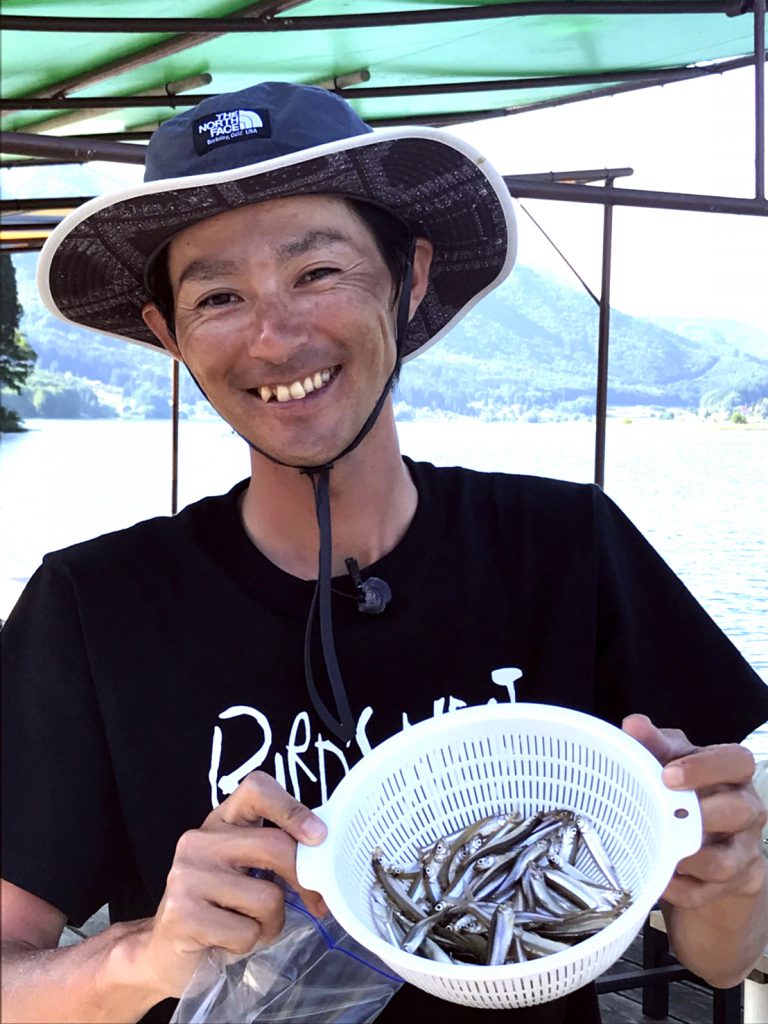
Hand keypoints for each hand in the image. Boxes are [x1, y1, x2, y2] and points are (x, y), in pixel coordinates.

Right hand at [137, 771, 327, 999]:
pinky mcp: (182, 913)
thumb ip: (276, 854)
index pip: (256, 788)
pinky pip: (247, 932)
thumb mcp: (246, 870)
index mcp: (222, 820)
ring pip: (267, 898)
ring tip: (250, 926)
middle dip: (305, 880)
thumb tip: (327, 859)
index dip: (292, 807)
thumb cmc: (219, 908)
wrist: (165, 952)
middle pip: (275, 846)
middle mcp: (200, 839)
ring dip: (272, 923)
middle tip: (317, 902)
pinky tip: (229, 942)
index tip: (318, 835)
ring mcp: (188, 874)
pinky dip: (251, 943)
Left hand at [622, 714, 766, 909]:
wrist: (708, 845)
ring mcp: (743, 852)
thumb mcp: (673, 763)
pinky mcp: (732, 885)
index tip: (669, 774)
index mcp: (734, 776)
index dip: (705, 767)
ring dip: (689, 858)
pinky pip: (706, 893)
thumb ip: (655, 744)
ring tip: (661, 849)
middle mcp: (747, 812)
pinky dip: (679, 888)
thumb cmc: (690, 793)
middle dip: (702, 814)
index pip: (737, 762)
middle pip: (740, 811)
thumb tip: (633, 724)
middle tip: (666, 812)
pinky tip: (658, 878)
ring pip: (725, 861)